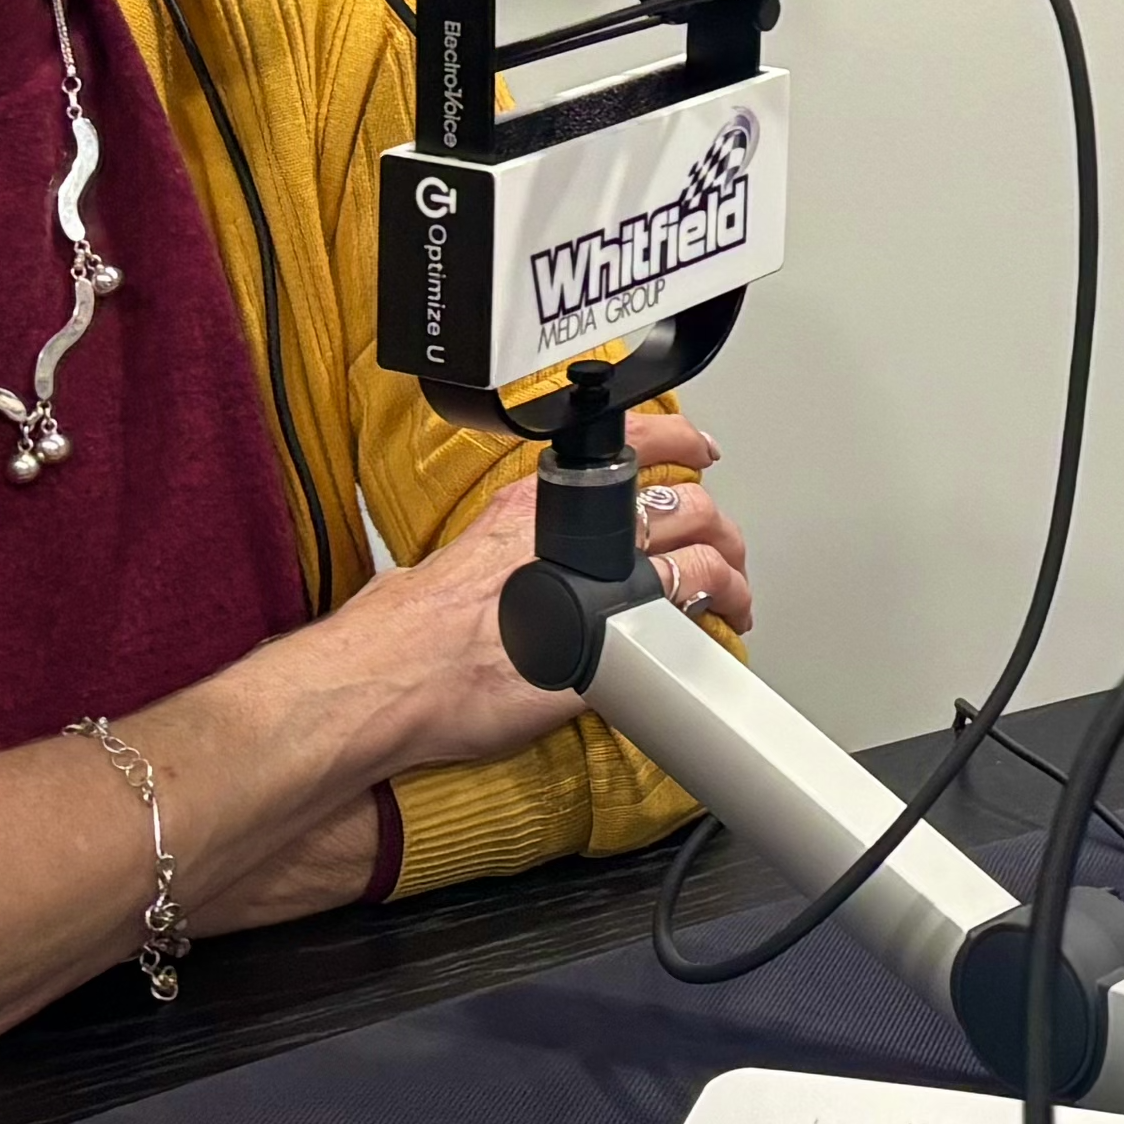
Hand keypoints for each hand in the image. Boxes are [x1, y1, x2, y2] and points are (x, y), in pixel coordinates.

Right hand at [269, 412, 750, 776]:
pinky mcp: (611, 651)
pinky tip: (707, 643)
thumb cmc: (405, 631)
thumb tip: (503, 561)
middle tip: (725, 548)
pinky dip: (706, 634)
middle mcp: (574, 538)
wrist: (391, 679)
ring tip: (732, 599)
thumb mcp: (458, 553)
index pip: (626, 448)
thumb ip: (498, 547)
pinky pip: (684, 633)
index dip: (679, 444)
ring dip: (730, 582)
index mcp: (535, 509)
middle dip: (719, 529)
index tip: (699, 449)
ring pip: (702, 566)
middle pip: (686, 511)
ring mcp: (600, 593)